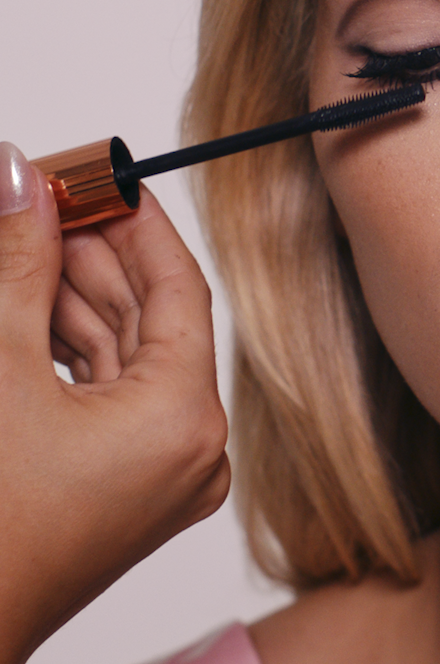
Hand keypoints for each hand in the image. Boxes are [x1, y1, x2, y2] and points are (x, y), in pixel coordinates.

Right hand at [0, 142, 228, 663]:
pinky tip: (33, 309)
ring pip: (129, 357)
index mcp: (187, 418)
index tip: (107, 178)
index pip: (181, 286)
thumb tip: (20, 177)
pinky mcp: (134, 486)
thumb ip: (19, 264)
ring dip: (75, 302)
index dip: (140, 223)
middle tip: (48, 205)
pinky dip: (76, 352)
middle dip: (94, 257)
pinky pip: (115, 396)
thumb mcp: (0, 366)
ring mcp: (168, 472)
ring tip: (28, 250)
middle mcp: (195, 446)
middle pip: (152, 319)